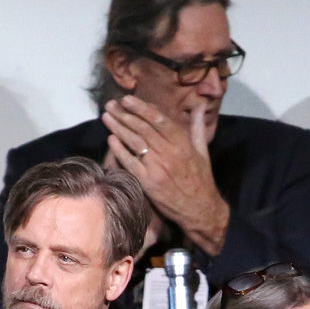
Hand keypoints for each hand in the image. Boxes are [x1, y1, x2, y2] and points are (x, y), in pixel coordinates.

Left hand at [101, 97, 229, 254]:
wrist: (199, 208)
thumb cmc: (201, 180)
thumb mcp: (203, 150)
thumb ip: (198, 126)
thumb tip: (200, 106)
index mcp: (182, 142)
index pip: (158, 119)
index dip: (141, 107)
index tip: (127, 99)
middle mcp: (169, 152)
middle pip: (142, 128)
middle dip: (124, 114)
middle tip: (110, 105)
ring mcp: (157, 167)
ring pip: (135, 142)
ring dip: (118, 128)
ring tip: (107, 117)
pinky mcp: (148, 182)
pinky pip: (131, 162)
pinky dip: (120, 150)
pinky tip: (111, 139)